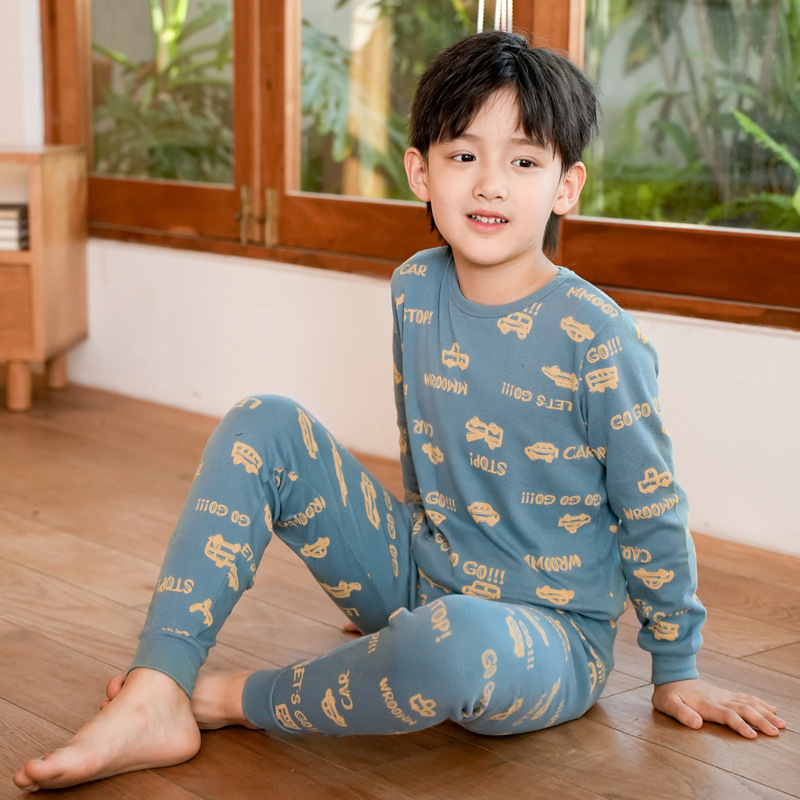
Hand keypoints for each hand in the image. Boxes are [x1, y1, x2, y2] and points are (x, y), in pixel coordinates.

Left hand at [652, 679, 785, 737]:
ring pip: (748, 703)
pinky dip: (760, 703)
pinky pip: (745, 697)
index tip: (753, 735)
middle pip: (743, 709)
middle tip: (777, 732)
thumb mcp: (668, 704)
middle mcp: (718, 698)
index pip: (726, 715)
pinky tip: (772, 708)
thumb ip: (681, 713)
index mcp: (706, 704)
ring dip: (765, 713)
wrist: (670, 674)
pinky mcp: (724, 694)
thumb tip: (697, 723)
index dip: (739, 724)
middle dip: (761, 721)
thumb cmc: (668, 693)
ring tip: (782, 723)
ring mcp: (723, 695)